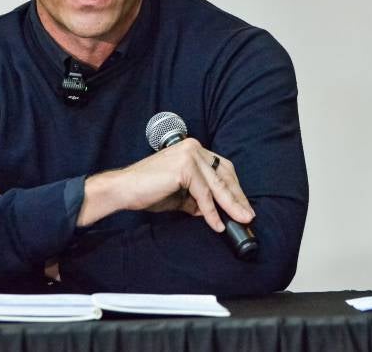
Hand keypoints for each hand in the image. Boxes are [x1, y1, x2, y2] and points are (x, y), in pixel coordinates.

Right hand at [77, 138, 254, 232]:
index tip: (242, 204)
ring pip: (216, 185)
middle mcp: (194, 148)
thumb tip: (216, 210)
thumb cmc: (148, 190)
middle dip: (237, 197)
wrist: (123, 189)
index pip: (221, 168)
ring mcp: (189, 155)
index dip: (234, 188)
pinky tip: (217, 224)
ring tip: (241, 219)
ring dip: (231, 205)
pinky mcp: (184, 168)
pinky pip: (203, 194)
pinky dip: (211, 211)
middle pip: (224, 175)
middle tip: (248, 214)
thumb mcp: (180, 195)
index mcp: (193, 149)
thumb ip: (198, 198)